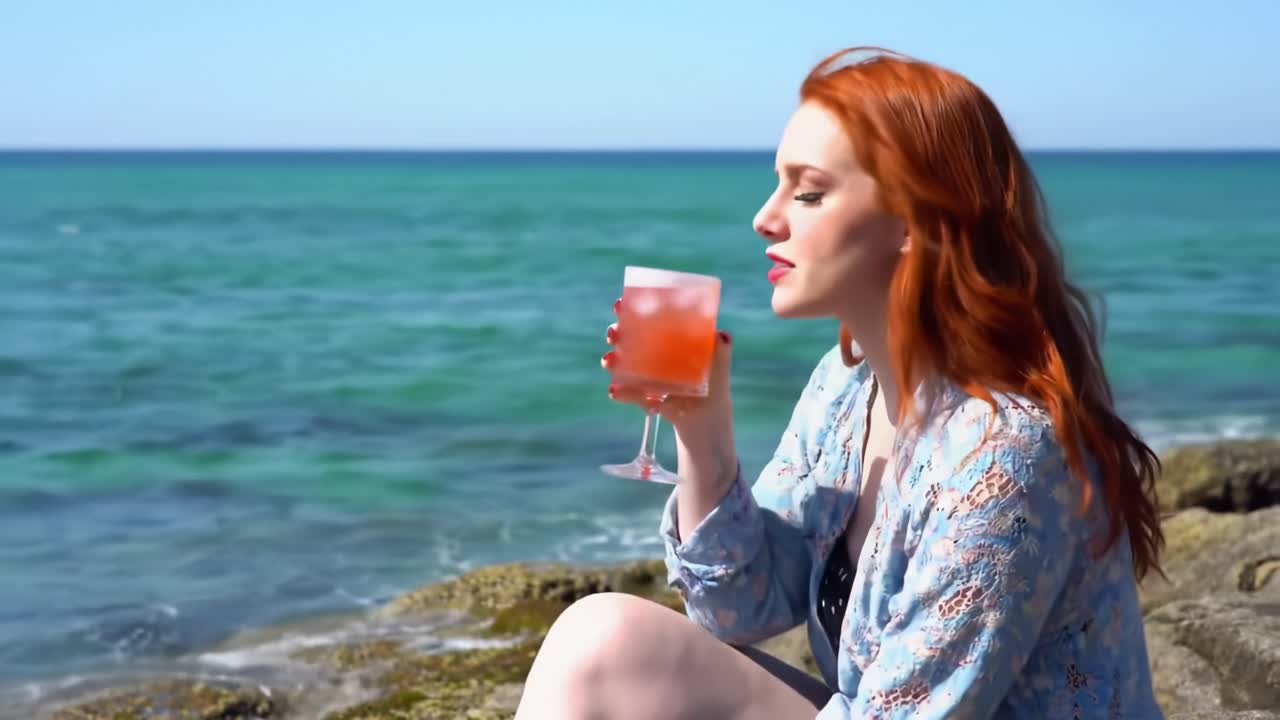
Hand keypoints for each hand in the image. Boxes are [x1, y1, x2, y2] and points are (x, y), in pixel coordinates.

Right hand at [600, 297, 734, 459]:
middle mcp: (652, 353)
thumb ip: (722, 350)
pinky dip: (621, 392)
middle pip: (627, 337)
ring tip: (609, 360)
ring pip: (621, 362)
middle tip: (614, 333)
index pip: (646, 319)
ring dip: (611, 359)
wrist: (708, 415)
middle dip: (616, 332)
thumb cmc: (714, 383)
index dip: (630, 310)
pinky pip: (628, 392)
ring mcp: (644, 374)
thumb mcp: (719, 365)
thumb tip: (723, 334)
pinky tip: (614, 391)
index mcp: (667, 339)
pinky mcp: (642, 395)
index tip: (620, 304)